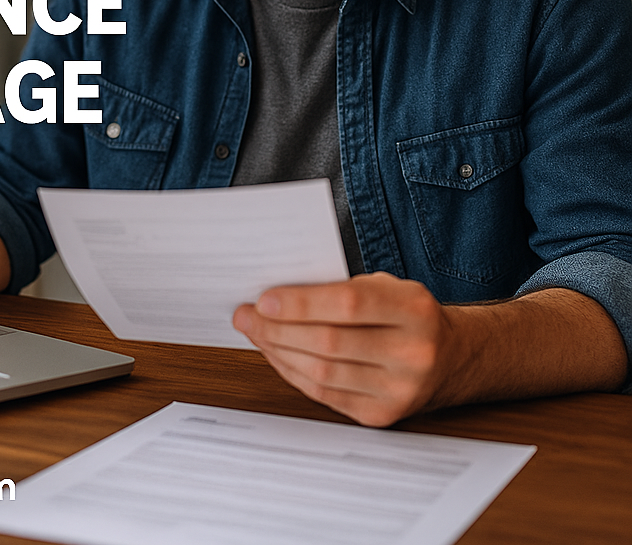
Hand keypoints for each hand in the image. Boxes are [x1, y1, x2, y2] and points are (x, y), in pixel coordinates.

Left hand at [232, 271, 453, 426]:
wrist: (455, 358)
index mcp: (414, 309)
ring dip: (278, 352)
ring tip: (255, 333)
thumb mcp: (387, 286)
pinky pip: (325, 395)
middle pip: (329, 342)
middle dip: (277, 329)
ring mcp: (400, 390)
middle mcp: (413, 352)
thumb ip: (340, 288)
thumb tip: (276, 296)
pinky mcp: (383, 415)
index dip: (300, 303)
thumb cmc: (408, 313)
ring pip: (322, 372)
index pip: (349, 305)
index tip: (263, 299)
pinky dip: (293, 373)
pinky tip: (276, 355)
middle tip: (246, 316)